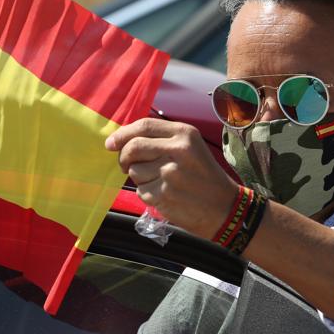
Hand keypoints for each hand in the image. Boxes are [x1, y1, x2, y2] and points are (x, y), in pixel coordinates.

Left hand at [104, 118, 238, 238]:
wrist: (223, 208)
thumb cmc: (202, 176)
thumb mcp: (190, 147)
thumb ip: (161, 139)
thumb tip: (121, 139)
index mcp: (184, 134)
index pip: (143, 126)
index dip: (122, 134)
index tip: (110, 143)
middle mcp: (178, 150)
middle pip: (133, 147)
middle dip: (123, 157)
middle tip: (125, 165)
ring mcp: (170, 173)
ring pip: (134, 171)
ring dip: (139, 178)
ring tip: (159, 182)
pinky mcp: (164, 195)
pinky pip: (140, 191)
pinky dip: (147, 194)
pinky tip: (164, 195)